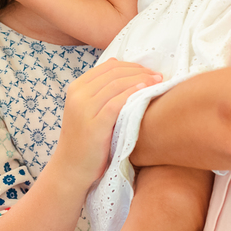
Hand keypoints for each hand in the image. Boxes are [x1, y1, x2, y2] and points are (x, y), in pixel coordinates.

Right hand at [54, 59, 162, 187]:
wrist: (71, 167)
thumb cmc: (85, 139)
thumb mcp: (87, 108)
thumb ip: (99, 89)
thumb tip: (117, 63)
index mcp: (76, 87)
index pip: (107, 67)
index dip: (131, 65)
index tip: (149, 70)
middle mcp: (77, 95)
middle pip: (114, 73)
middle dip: (139, 71)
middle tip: (158, 75)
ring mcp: (84, 110)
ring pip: (116, 85)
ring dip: (141, 80)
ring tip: (158, 82)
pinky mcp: (94, 126)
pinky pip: (116, 103)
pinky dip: (132, 94)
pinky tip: (145, 92)